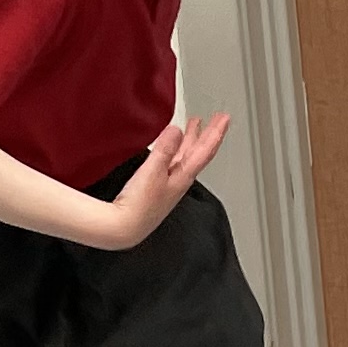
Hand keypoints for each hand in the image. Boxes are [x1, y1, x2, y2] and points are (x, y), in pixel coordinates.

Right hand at [94, 113, 230, 248]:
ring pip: (185, 157)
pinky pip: (172, 163)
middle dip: (206, 135)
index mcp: (183, 176)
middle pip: (198, 153)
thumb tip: (176, 130)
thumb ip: (165, 149)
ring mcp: (168, 184)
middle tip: (216, 119)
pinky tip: (171, 148)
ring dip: (190, 141)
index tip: (224, 119)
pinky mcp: (157, 188)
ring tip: (194, 127)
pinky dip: (175, 151)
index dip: (215, 133)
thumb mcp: (152, 171)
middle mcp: (179, 181)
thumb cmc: (139, 207)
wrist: (123, 228)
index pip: (205, 151)